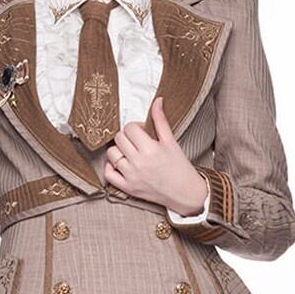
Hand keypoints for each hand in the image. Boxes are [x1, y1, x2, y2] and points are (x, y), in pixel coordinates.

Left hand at [103, 96, 207, 215]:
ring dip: (118, 151)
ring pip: (111, 154)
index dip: (136, 127)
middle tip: (138, 142)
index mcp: (151, 149)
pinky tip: (121, 164)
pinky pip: (108, 174)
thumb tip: (157, 101)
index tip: (144, 133)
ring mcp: (131, 176)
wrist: (185, 192)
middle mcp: (139, 163)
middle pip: (119, 138)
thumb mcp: (171, 142)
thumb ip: (161, 120)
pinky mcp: (128, 188)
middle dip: (127, 137)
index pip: (130, 128)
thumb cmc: (180, 167)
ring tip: (130, 153)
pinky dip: (111, 168)